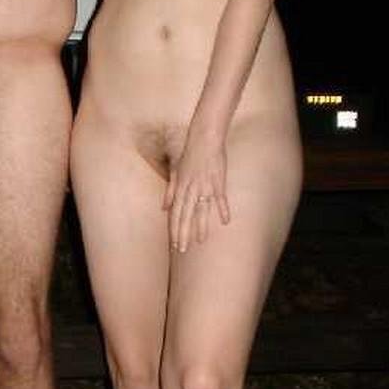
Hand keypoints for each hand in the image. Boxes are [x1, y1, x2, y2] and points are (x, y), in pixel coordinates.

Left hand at [164, 131, 230, 251]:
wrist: (204, 139)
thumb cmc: (190, 155)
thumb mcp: (176, 172)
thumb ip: (170, 191)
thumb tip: (164, 208)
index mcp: (180, 188)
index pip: (175, 213)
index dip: (174, 229)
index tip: (174, 243)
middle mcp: (190, 189)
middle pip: (185, 215)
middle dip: (183, 233)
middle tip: (182, 249)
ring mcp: (204, 186)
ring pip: (200, 210)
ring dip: (200, 226)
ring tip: (200, 242)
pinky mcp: (218, 181)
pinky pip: (220, 198)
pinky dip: (222, 209)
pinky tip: (225, 221)